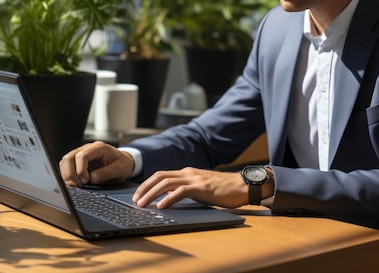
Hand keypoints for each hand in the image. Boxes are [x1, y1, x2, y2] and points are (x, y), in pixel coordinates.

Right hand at [59, 141, 134, 186]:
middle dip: (71, 174)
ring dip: (68, 176)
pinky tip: (76, 184)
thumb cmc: (122, 164)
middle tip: (80, 185)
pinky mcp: (78, 162)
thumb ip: (107, 173)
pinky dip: (68, 176)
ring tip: (78, 186)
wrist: (124, 162)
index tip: (86, 181)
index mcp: (98, 148)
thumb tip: (92, 178)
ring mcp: (81, 154)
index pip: (81, 155)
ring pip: (65, 162)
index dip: (81, 170)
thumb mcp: (119, 169)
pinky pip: (66, 167)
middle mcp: (87, 149)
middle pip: (69, 158)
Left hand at [132, 167, 248, 208]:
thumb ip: (187, 190)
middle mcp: (188, 172)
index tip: (138, 195)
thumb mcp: (201, 187)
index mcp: (187, 172)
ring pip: (166, 183)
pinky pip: (180, 191)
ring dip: (151, 193)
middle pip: (159, 176)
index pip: (161, 175)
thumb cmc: (224, 189)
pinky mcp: (201, 187)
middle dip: (144, 188)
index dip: (147, 184)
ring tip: (142, 204)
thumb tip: (170, 199)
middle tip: (135, 200)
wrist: (242, 185)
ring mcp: (194, 178)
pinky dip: (168, 198)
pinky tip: (161, 207)